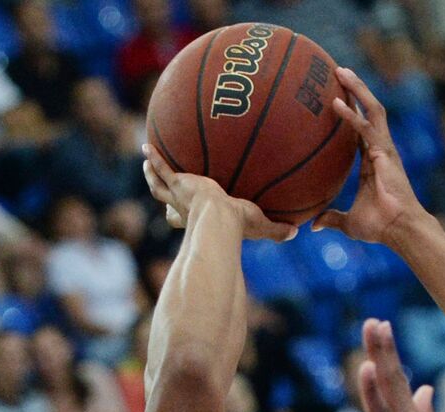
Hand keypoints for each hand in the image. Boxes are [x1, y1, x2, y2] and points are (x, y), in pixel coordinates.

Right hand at [141, 145, 294, 240]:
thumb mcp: (260, 225)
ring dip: (151, 172)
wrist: (219, 220)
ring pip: (158, 184)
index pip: (186, 217)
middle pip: (167, 200)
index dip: (180, 214)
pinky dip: (154, 158)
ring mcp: (178, 195)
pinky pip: (162, 168)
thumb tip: (298, 232)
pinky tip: (147, 146)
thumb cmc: (238, 226)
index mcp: (199, 217)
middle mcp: (184, 208)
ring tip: (146, 159)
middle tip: (158, 181)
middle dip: (163, 192)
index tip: (176, 212)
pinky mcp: (177, 183)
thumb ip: (278, 229)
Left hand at [313, 67, 427, 246]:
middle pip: (369, 110)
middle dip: (356, 89)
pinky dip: (351, 115)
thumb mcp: (349, 222)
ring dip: (358, 89)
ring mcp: (384, 148)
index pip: (362, 128)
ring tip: (341, 71)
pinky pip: (366, 128)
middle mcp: (380, 149)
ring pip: (373, 109)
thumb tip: (312, 224)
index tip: (336, 96)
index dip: (351, 112)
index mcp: (373, 161)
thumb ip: (331, 218)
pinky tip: (335, 103)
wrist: (400, 229)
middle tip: (338, 71)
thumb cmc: (380, 227)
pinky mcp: (385, 152)